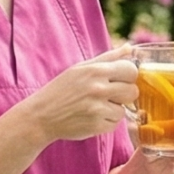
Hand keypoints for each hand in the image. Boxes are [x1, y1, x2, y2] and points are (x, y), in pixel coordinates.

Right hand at [19, 48, 136, 142]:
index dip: (129, 75)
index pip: (131, 70)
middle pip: (132, 91)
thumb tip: (130, 48)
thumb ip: (108, 58)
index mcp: (95, 71)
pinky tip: (92, 117)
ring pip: (124, 109)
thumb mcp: (80, 68)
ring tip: (96, 106)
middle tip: (110, 95)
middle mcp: (97, 89)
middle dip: (125, 93)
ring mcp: (97, 109)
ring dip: (114, 109)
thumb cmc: (62, 89)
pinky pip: (115, 123)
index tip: (121, 79)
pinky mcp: (96, 126)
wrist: (41, 115)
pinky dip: (106, 121)